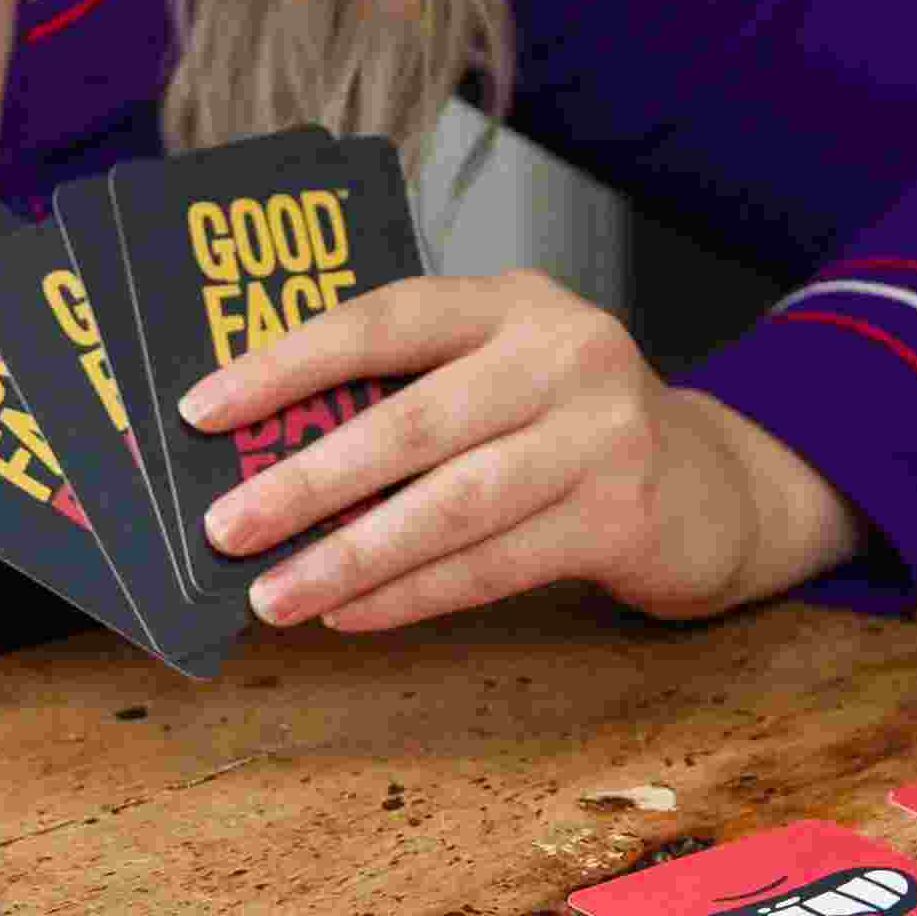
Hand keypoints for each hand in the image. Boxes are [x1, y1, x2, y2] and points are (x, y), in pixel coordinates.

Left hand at [181, 270, 857, 630]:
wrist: (713, 487)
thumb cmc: (565, 428)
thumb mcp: (499, 376)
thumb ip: (408, 394)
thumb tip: (258, 455)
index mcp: (511, 302)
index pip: (384, 319)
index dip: (288, 363)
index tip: (203, 411)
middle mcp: (564, 351)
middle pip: (411, 421)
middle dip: (305, 481)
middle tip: (223, 528)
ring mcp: (603, 432)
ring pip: (451, 504)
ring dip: (350, 556)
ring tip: (274, 593)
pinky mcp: (626, 513)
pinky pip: (495, 563)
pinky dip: (413, 594)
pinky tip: (351, 613)